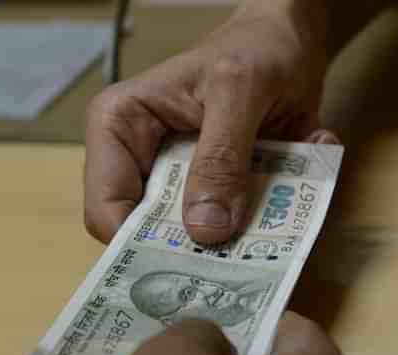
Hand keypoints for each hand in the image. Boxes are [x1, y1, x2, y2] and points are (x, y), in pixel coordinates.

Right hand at [84, 1, 335, 244]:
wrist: (291, 44)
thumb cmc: (255, 48)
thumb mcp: (239, 91)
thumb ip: (221, 157)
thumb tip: (205, 232)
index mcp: (119, 127)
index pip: (106, 208)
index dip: (139, 245)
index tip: (189, 267)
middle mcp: (140, 159)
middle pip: (146, 230)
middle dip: (191, 250)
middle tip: (237, 262)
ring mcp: (176, 178)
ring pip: (190, 236)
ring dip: (234, 241)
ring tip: (273, 232)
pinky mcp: (211, 190)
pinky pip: (227, 227)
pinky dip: (260, 224)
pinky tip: (291, 203)